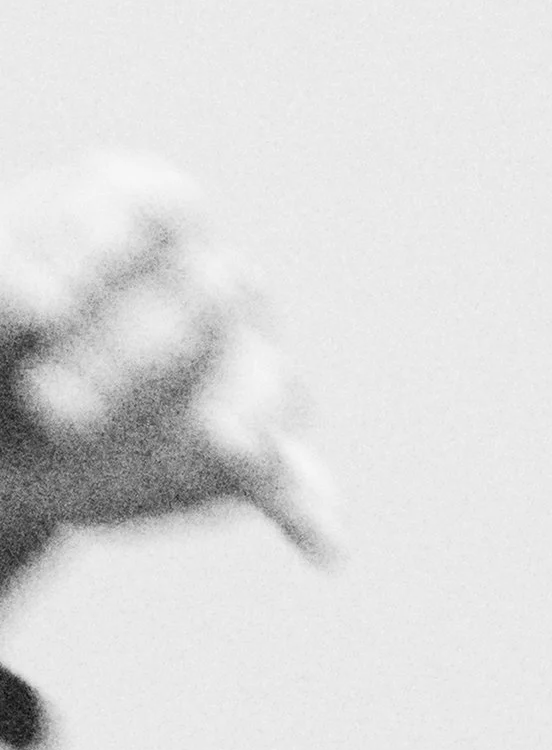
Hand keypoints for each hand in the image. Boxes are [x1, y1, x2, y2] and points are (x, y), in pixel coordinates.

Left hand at [0, 155, 339, 571]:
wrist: (2, 438)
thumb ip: (2, 292)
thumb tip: (33, 300)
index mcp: (142, 213)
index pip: (158, 205)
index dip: (105, 248)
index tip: (39, 308)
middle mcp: (211, 280)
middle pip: (212, 291)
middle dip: (135, 350)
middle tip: (51, 406)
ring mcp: (242, 369)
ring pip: (269, 377)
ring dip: (239, 412)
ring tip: (226, 447)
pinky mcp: (250, 459)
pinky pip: (292, 477)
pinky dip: (308, 506)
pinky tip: (322, 544)